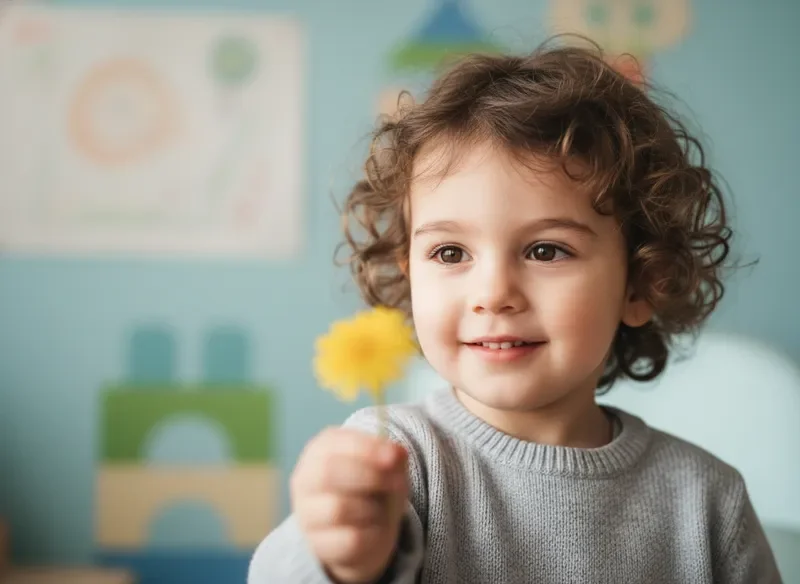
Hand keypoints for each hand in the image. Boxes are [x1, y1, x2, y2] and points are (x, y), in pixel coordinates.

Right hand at [290, 427, 408, 583]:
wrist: (361, 534)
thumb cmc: (371, 489)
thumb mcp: (386, 467)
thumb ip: (392, 456)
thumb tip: (397, 451)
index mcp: (320, 450)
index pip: (334, 443)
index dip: (366, 448)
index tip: (393, 456)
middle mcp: (305, 479)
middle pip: (328, 472)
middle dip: (369, 475)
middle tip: (397, 483)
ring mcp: (307, 514)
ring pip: (337, 508)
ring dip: (370, 508)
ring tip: (380, 509)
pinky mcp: (318, 544)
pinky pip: (349, 539)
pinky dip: (372, 534)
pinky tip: (374, 529)